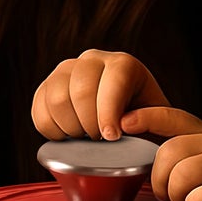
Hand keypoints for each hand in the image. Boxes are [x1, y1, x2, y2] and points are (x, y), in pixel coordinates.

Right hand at [31, 49, 167, 140]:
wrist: (126, 123)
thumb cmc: (146, 123)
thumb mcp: (162, 121)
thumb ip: (155, 121)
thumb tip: (124, 124)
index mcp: (123, 64)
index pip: (111, 83)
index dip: (108, 114)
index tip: (111, 137)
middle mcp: (92, 59)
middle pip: (80, 92)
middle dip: (90, 125)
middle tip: (101, 141)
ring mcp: (66, 71)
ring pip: (56, 100)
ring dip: (71, 128)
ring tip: (87, 137)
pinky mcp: (46, 87)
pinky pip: (39, 111)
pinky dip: (52, 131)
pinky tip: (70, 136)